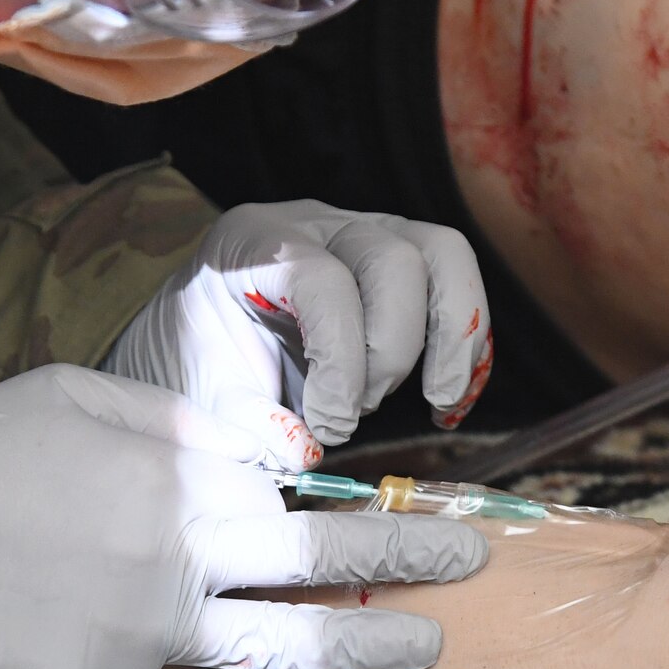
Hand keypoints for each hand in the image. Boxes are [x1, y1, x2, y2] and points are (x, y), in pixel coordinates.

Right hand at [0, 364, 488, 668]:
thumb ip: (198, 424)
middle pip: (320, 582)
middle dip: (408, 578)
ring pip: (276, 657)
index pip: (310, 508)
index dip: (381, 521)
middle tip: (467, 576)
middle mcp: (172, 564)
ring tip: (412, 652)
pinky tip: (217, 668)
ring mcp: (137, 641)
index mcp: (175, 482)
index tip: (433, 524)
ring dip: (356, 653)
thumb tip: (292, 449)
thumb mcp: (86, 397)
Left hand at [103, 201, 493, 469]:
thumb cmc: (200, 360)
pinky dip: (467, 343)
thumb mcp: (205, 397)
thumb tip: (306, 447)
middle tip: (360, 413)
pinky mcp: (401, 255)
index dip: (338, 358)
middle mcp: (314, 221)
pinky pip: (456, 280)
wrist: (200, 337)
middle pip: (392, 259)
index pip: (320, 277)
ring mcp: (363, 230)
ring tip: (437, 406)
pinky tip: (449, 404)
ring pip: (442, 253)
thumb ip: (247, 423)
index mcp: (252, 240)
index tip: (329, 426)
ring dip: (452, 337)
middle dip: (390, 351)